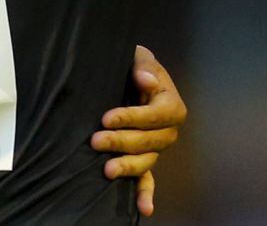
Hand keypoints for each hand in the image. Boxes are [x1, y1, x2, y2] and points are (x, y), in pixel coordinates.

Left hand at [90, 46, 186, 216]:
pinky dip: (146, 193)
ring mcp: (157, 147)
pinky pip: (149, 179)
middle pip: (150, 141)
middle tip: (96, 140)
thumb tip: (146, 80)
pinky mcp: (144, 158)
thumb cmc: (133, 65)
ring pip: (148, 161)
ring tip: (108, 170)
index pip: (156, 115)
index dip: (132, 117)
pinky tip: (144, 209)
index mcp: (171, 104)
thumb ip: (142, 64)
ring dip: (129, 167)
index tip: (107, 118)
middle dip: (122, 142)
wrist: (126, 77)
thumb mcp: (137, 56)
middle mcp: (168, 130)